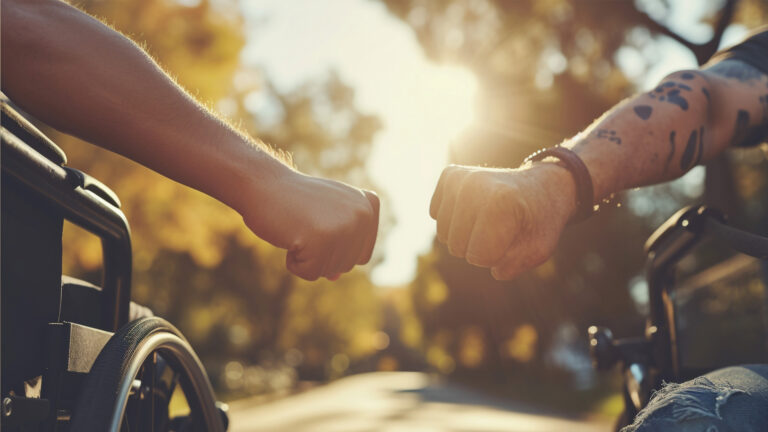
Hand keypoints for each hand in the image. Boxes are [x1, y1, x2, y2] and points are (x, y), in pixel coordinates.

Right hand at [240, 170, 378, 280]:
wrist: (263, 183)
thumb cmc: (293, 201)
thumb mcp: (325, 219)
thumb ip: (339, 244)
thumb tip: (335, 277)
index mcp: (368, 206)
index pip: (360, 256)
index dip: (335, 248)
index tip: (319, 221)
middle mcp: (362, 215)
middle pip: (346, 266)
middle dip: (319, 253)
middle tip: (304, 223)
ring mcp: (344, 226)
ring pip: (328, 271)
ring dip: (306, 256)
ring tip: (298, 227)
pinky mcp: (322, 239)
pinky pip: (309, 273)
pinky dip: (293, 262)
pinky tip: (289, 235)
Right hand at [429, 163, 576, 279]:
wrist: (541, 187)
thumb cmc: (539, 222)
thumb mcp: (538, 250)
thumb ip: (514, 267)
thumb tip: (494, 269)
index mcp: (501, 202)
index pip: (478, 258)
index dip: (497, 257)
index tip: (513, 239)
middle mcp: (475, 185)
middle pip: (457, 248)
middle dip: (479, 247)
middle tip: (500, 228)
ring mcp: (460, 177)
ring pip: (443, 235)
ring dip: (465, 235)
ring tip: (488, 219)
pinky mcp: (450, 174)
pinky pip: (435, 214)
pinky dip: (453, 218)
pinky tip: (474, 207)